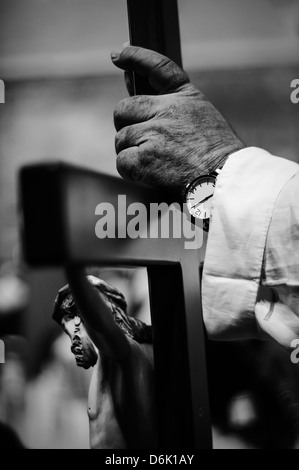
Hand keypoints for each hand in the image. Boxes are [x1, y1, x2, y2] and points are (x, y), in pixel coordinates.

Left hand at [111, 46, 243, 195]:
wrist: (224, 178)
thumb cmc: (216, 154)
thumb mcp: (202, 117)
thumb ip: (172, 105)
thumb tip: (137, 90)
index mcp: (184, 96)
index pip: (157, 67)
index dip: (135, 57)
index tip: (118, 54)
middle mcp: (166, 110)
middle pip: (124, 109)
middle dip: (127, 125)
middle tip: (143, 141)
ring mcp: (154, 132)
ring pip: (121, 138)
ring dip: (131, 152)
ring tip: (156, 162)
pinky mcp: (144, 157)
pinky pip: (122, 161)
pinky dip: (131, 171)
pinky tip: (150, 174)